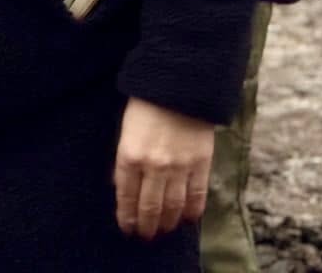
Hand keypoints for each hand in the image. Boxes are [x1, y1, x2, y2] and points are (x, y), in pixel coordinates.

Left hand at [113, 97, 213, 240]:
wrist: (180, 85)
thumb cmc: (146, 104)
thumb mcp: (125, 129)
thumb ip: (125, 158)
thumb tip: (120, 184)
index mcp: (129, 155)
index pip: (126, 195)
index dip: (127, 216)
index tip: (127, 229)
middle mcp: (153, 165)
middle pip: (150, 206)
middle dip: (146, 226)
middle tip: (144, 237)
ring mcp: (179, 167)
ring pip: (172, 206)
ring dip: (166, 223)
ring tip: (162, 232)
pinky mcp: (201, 164)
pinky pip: (196, 196)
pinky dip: (191, 212)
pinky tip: (186, 220)